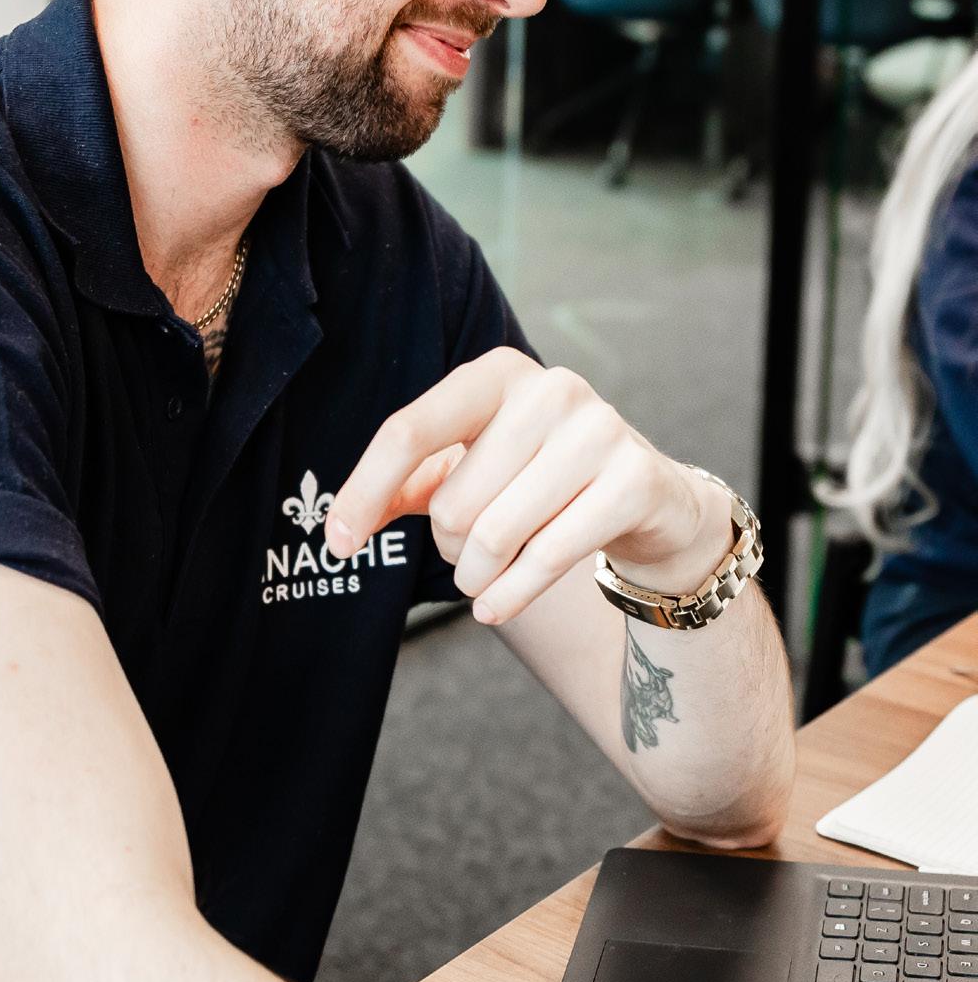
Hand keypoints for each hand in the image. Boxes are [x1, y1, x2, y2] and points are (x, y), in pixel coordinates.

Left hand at [324, 349, 730, 625]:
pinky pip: (547, 557)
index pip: (410, 432)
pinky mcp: (633, 479)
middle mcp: (550, 389)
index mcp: (496, 374)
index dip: (365, 492)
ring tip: (484, 574)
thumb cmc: (537, 478)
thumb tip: (343, 523)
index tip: (337, 543)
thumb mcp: (469, 469)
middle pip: (454, 500)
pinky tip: (495, 607)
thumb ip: (405, 486)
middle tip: (465, 552)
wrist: (645, 495)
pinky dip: (509, 596)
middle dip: (448, 546)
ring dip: (477, 575)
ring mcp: (598, 431)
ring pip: (495, 534)